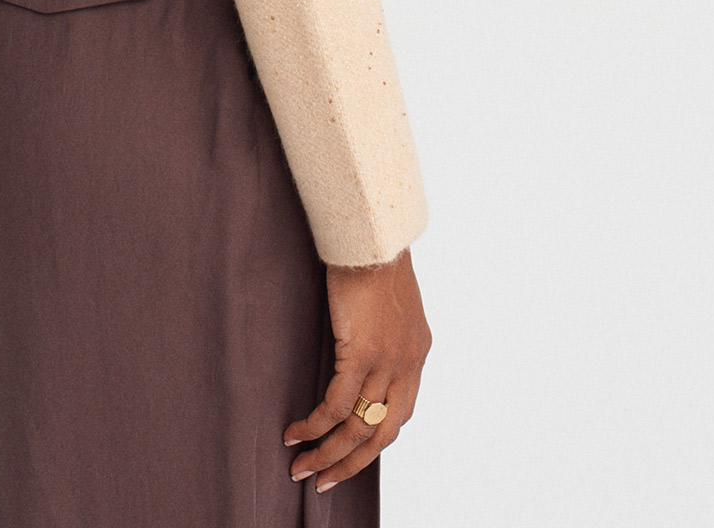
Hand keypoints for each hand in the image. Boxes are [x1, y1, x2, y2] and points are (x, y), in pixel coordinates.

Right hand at [283, 248, 431, 492]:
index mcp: (418, 354)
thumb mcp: (391, 305)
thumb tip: (363, 347)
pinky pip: (337, 405)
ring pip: (358, 427)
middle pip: (382, 435)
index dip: (373, 440)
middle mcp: (408, 364)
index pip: (399, 413)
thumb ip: (385, 334)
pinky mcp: (362, 353)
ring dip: (328, 453)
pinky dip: (315, 424)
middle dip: (351, 463)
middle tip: (325, 480)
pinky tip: (295, 433)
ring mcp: (388, 362)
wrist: (372, 234)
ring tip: (303, 467)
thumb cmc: (374, 258)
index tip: (348, 454)